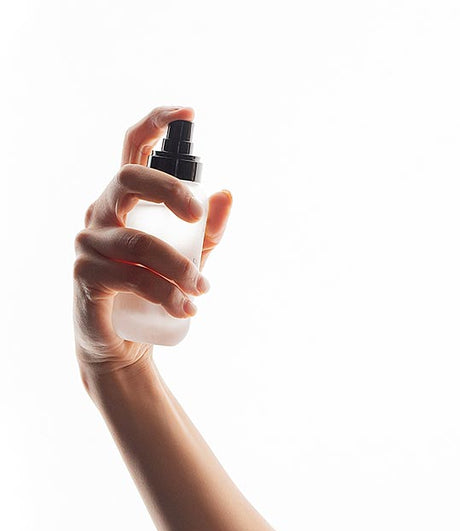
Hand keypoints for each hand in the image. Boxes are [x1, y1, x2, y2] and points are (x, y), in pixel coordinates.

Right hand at [73, 104, 232, 377]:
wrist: (123, 342)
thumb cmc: (154, 289)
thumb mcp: (189, 257)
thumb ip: (206, 229)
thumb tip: (227, 193)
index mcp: (126, 199)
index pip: (133, 148)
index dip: (156, 124)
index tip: (188, 112)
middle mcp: (101, 211)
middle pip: (129, 179)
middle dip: (169, 191)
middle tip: (198, 217)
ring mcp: (89, 242)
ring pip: (139, 243)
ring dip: (179, 268)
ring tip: (202, 290)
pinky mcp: (85, 276)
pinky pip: (130, 278)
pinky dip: (165, 294)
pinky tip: (186, 308)